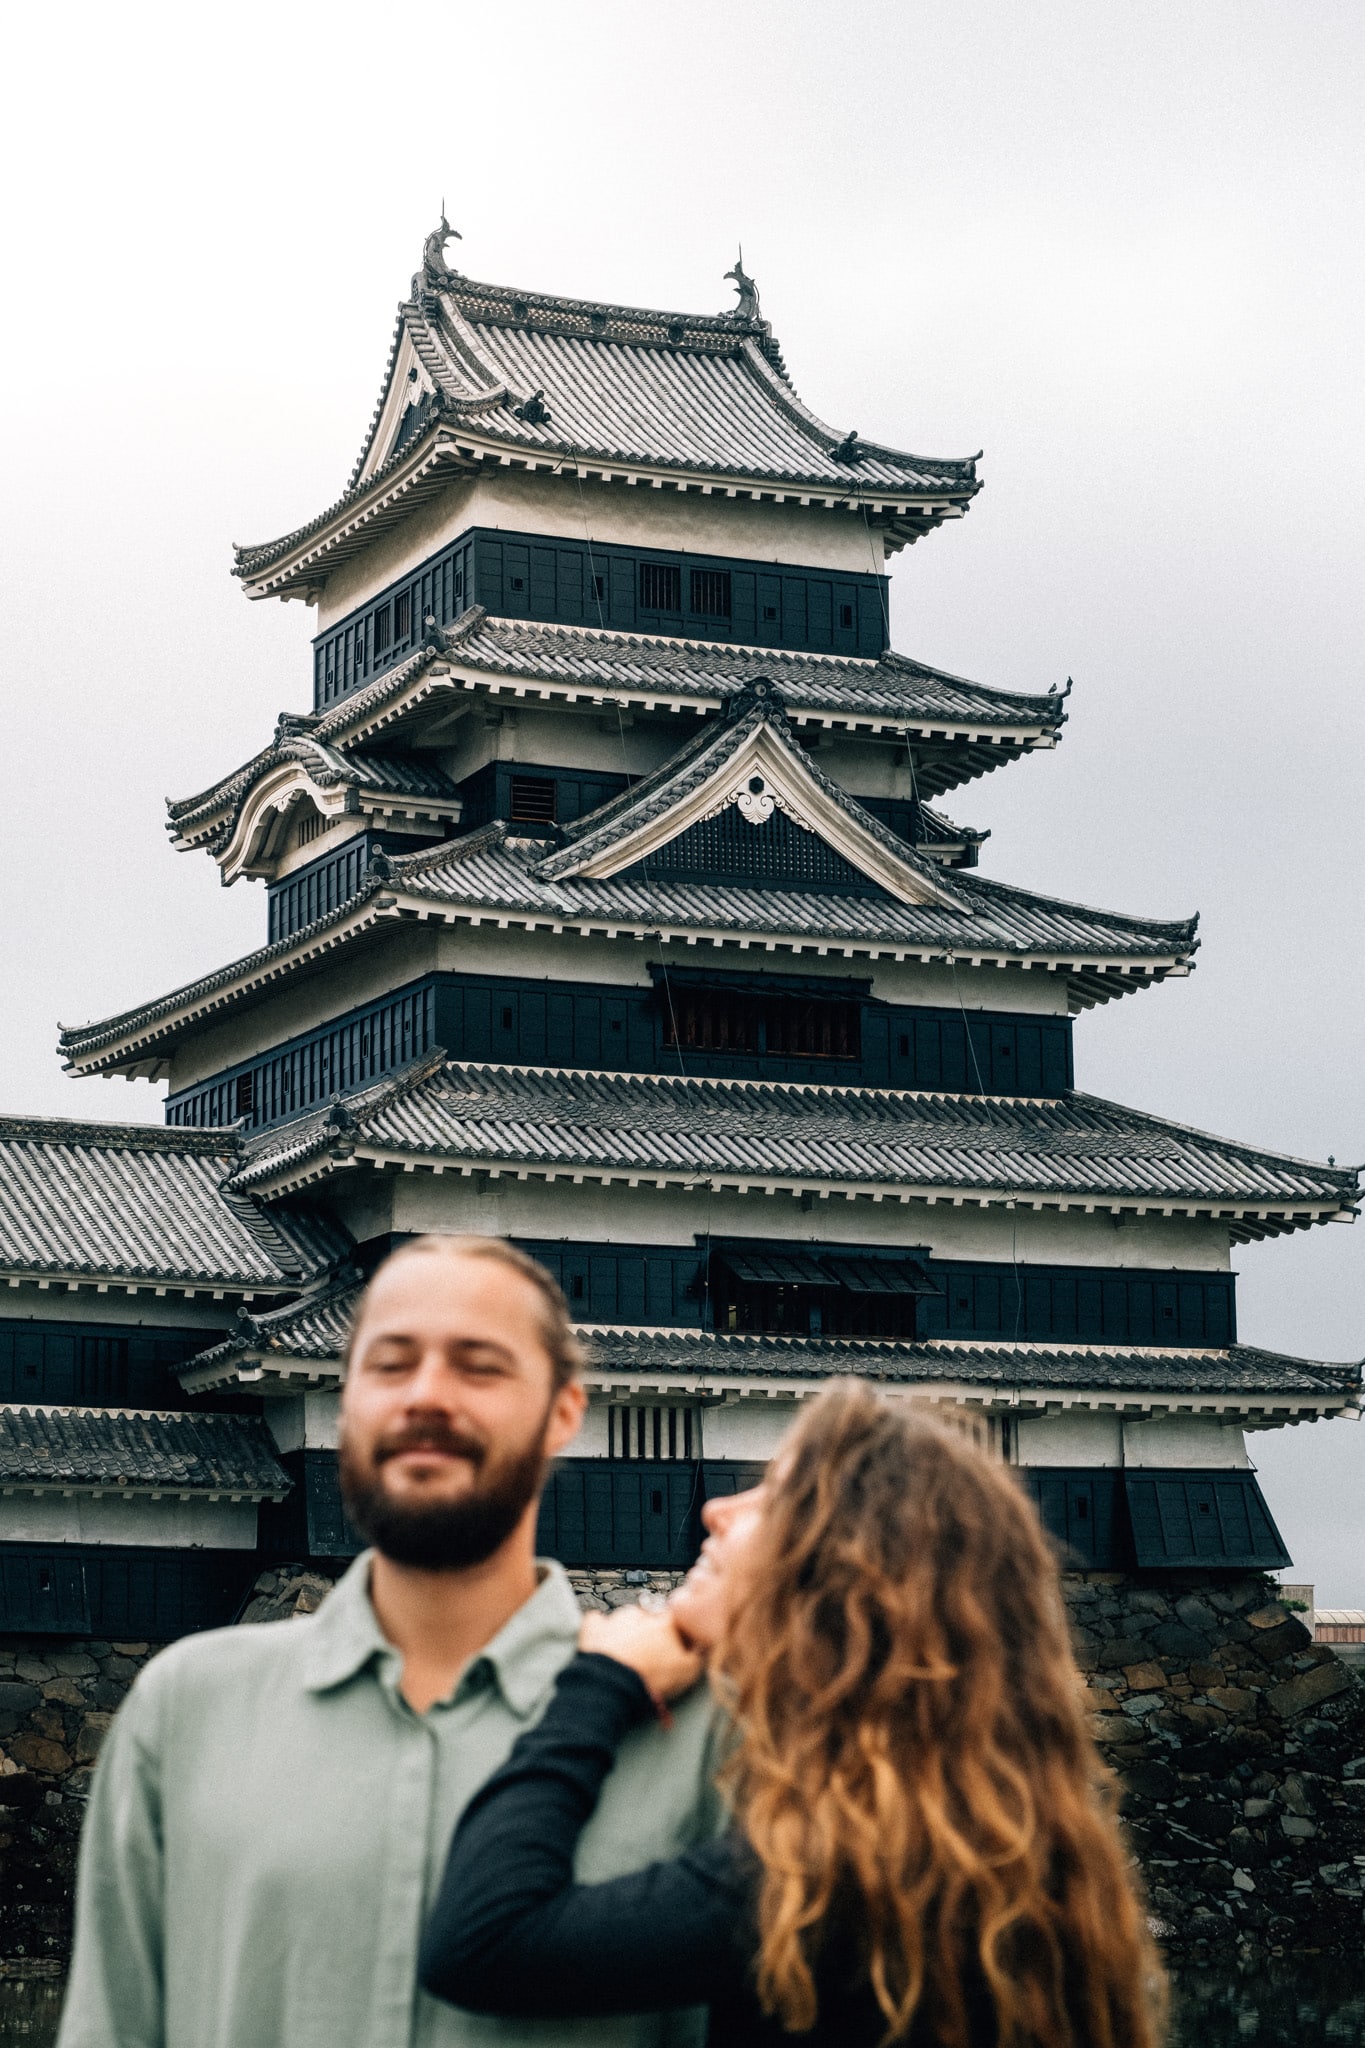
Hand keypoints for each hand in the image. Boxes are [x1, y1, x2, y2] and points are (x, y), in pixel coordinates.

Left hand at [579, 1605, 704, 1702]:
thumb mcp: (687, 1673)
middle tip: (651, 1651)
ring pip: (626, 1617)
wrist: (614, 1684)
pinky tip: (603, 1641)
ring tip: (627, 1651)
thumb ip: (697, 1656)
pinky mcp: (595, 1629)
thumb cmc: (650, 1677)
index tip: (678, 1641)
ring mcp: (617, 1620)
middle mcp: (642, 1615)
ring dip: (627, 1629)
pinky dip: (600, 1629)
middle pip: (651, 1616)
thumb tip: (703, 1650)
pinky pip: (597, 1621)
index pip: (677, 1617)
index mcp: (665, 1623)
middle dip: (651, 1629)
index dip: (678, 1630)